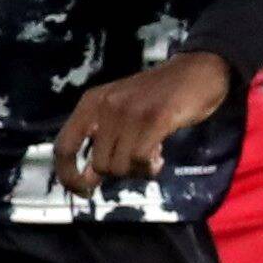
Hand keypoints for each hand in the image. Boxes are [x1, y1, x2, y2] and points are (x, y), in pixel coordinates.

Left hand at [57, 50, 229, 187]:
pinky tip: (160, 158)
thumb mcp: (121, 113)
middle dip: (120, 172)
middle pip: (99, 165)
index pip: (63, 146)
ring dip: (138, 171)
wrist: (198, 71)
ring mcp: (130, 112)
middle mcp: (106, 105)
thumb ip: (103, 141)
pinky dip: (150, 168)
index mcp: (92, 102)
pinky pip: (141, 160)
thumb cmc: (159, 94)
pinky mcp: (155, 119)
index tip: (84, 191)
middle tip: (138, 161)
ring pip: (120, 166)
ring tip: (152, 156)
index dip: (68, 175)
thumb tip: (88, 180)